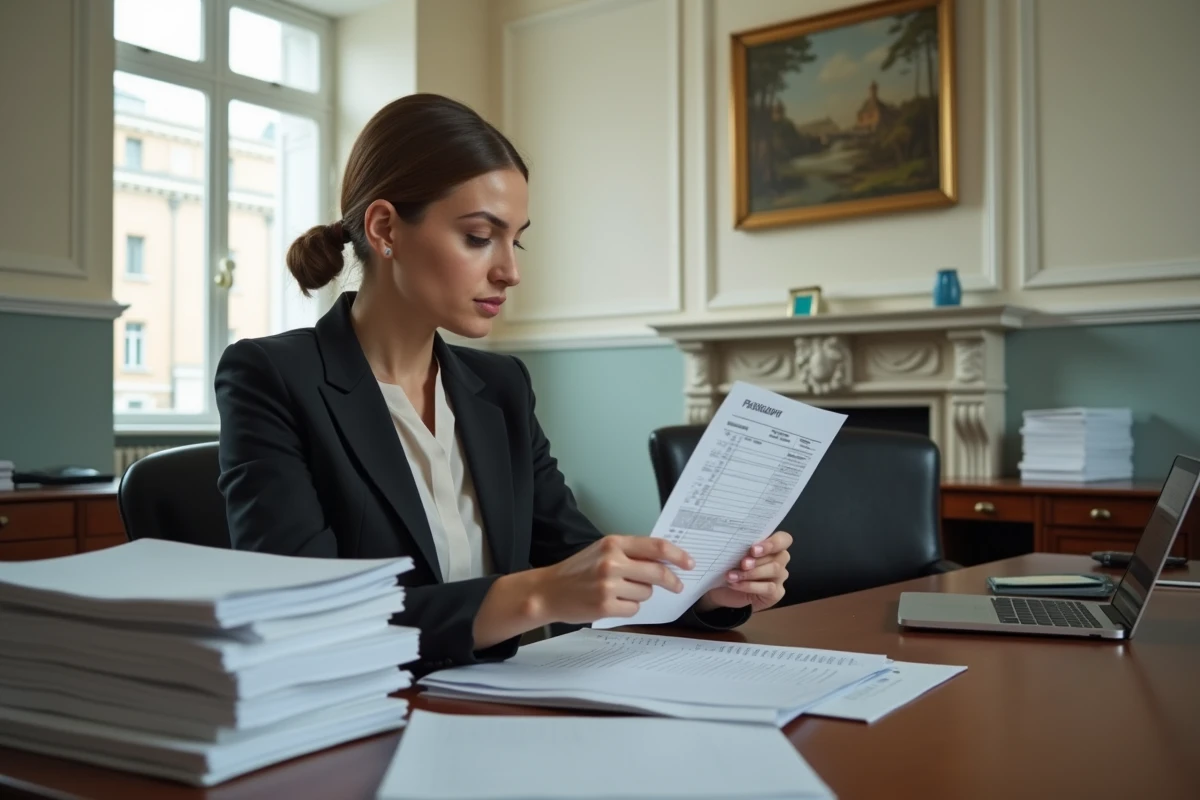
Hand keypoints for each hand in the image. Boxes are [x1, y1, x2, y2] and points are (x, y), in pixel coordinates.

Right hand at [529, 535, 694, 624]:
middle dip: (671, 580)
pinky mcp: (605, 606)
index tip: (688, 563)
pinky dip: (628, 608)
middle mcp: (612, 562)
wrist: (548, 591)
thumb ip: (631, 553)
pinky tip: (612, 603)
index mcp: (613, 543)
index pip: (655, 546)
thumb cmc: (577, 571)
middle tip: (676, 585)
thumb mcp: (602, 551)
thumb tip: (665, 560)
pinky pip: (634, 609)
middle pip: (657, 572)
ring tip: (619, 592)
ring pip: (646, 593)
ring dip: (640, 595)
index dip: (677, 555)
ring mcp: (608, 585)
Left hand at [699, 530, 791, 613]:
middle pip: (779, 556)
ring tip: (732, 576)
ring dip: (751, 573)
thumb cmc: (732, 566)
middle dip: (758, 560)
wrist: (723, 590)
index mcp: (772, 546)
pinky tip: (735, 584)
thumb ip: (742, 547)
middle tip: (742, 563)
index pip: (784, 539)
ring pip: (775, 570)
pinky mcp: (776, 593)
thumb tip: (738, 543)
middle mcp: (780, 560)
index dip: (773, 543)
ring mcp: (780, 577)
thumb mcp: (734, 555)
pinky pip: (768, 588)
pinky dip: (749, 586)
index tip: (754, 549)